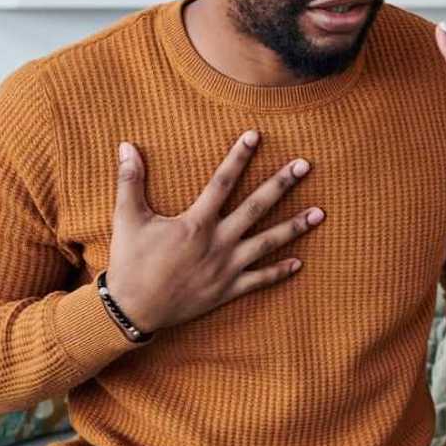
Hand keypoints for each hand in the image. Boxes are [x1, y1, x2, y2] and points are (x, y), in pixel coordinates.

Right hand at [106, 131, 325, 332]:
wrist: (134, 310)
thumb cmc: (130, 263)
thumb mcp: (127, 219)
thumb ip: (130, 181)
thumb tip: (126, 145)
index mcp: (196, 222)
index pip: (222, 181)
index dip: (239, 157)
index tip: (255, 136)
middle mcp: (218, 242)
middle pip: (256, 207)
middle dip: (281, 184)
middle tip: (304, 166)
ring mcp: (227, 267)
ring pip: (268, 242)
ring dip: (294, 226)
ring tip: (320, 213)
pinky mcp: (228, 290)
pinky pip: (260, 280)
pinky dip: (280, 272)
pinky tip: (299, 262)